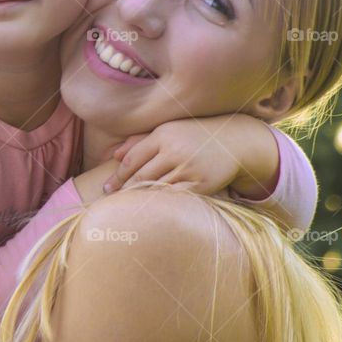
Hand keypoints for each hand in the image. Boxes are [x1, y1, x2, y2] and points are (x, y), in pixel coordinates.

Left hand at [102, 115, 278, 197]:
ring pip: (156, 189)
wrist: (235, 140)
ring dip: (140, 201)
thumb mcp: (169, 129)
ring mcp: (188, 168)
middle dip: (125, 191)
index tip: (107, 189)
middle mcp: (174, 150)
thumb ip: (141, 140)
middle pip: (141, 176)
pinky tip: (152, 212)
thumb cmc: (195, 135)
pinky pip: (176, 199)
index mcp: (163, 135)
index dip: (117, 176)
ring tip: (127, 210)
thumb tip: (114, 154)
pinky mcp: (201, 184)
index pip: (132, 159)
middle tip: (111, 204)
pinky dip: (162, 206)